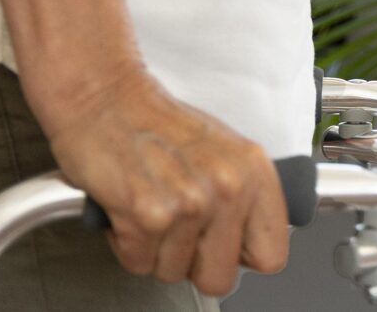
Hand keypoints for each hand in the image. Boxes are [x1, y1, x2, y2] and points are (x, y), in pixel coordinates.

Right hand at [33, 64, 291, 296]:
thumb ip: (244, 196)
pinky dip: (128, 244)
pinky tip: (129, 209)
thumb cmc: (157, 123)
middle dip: (193, 264)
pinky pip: (139, 263)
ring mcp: (189, 203)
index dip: (241, 257)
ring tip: (152, 205)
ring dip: (156, 249)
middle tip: (179, 229)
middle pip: (219, 278)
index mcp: (254, 171)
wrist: (104, 98)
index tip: (224, 245)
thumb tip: (251, 246)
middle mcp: (228, 188)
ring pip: (173, 273)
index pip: (272, 254)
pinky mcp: (147, 215)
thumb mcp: (223, 150)